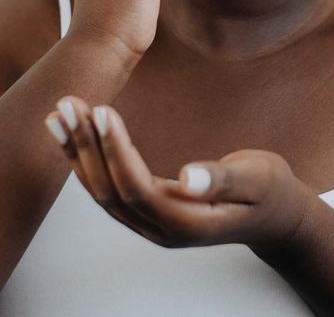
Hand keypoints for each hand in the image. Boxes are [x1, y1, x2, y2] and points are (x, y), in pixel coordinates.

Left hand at [44, 96, 314, 250]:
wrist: (274, 216)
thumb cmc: (269, 192)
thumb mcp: (258, 179)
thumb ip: (224, 179)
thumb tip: (190, 177)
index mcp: (187, 224)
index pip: (138, 189)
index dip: (116, 151)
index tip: (102, 111)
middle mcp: (160, 229)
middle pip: (110, 191)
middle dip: (86, 146)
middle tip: (68, 103)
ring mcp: (150, 224)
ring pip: (101, 191)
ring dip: (78, 151)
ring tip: (59, 112)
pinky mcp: (145, 210)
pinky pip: (106, 187)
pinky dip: (85, 158)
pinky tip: (70, 132)